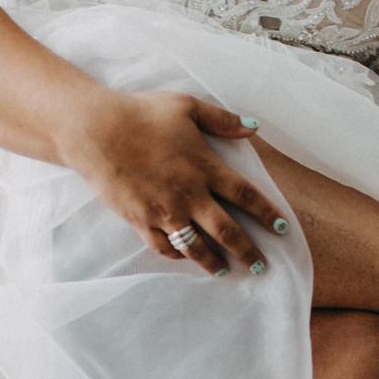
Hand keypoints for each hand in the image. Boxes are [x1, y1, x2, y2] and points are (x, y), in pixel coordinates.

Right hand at [59, 91, 287, 275]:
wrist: (96, 131)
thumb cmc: (141, 114)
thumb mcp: (186, 107)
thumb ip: (222, 120)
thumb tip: (253, 127)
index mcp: (205, 168)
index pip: (246, 196)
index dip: (267, 214)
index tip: (283, 228)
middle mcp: (189, 195)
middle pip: (227, 231)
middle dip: (247, 252)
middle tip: (260, 267)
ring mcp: (165, 211)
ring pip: (196, 246)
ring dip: (213, 262)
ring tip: (224, 271)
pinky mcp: (140, 221)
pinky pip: (164, 246)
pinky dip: (177, 255)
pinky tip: (185, 258)